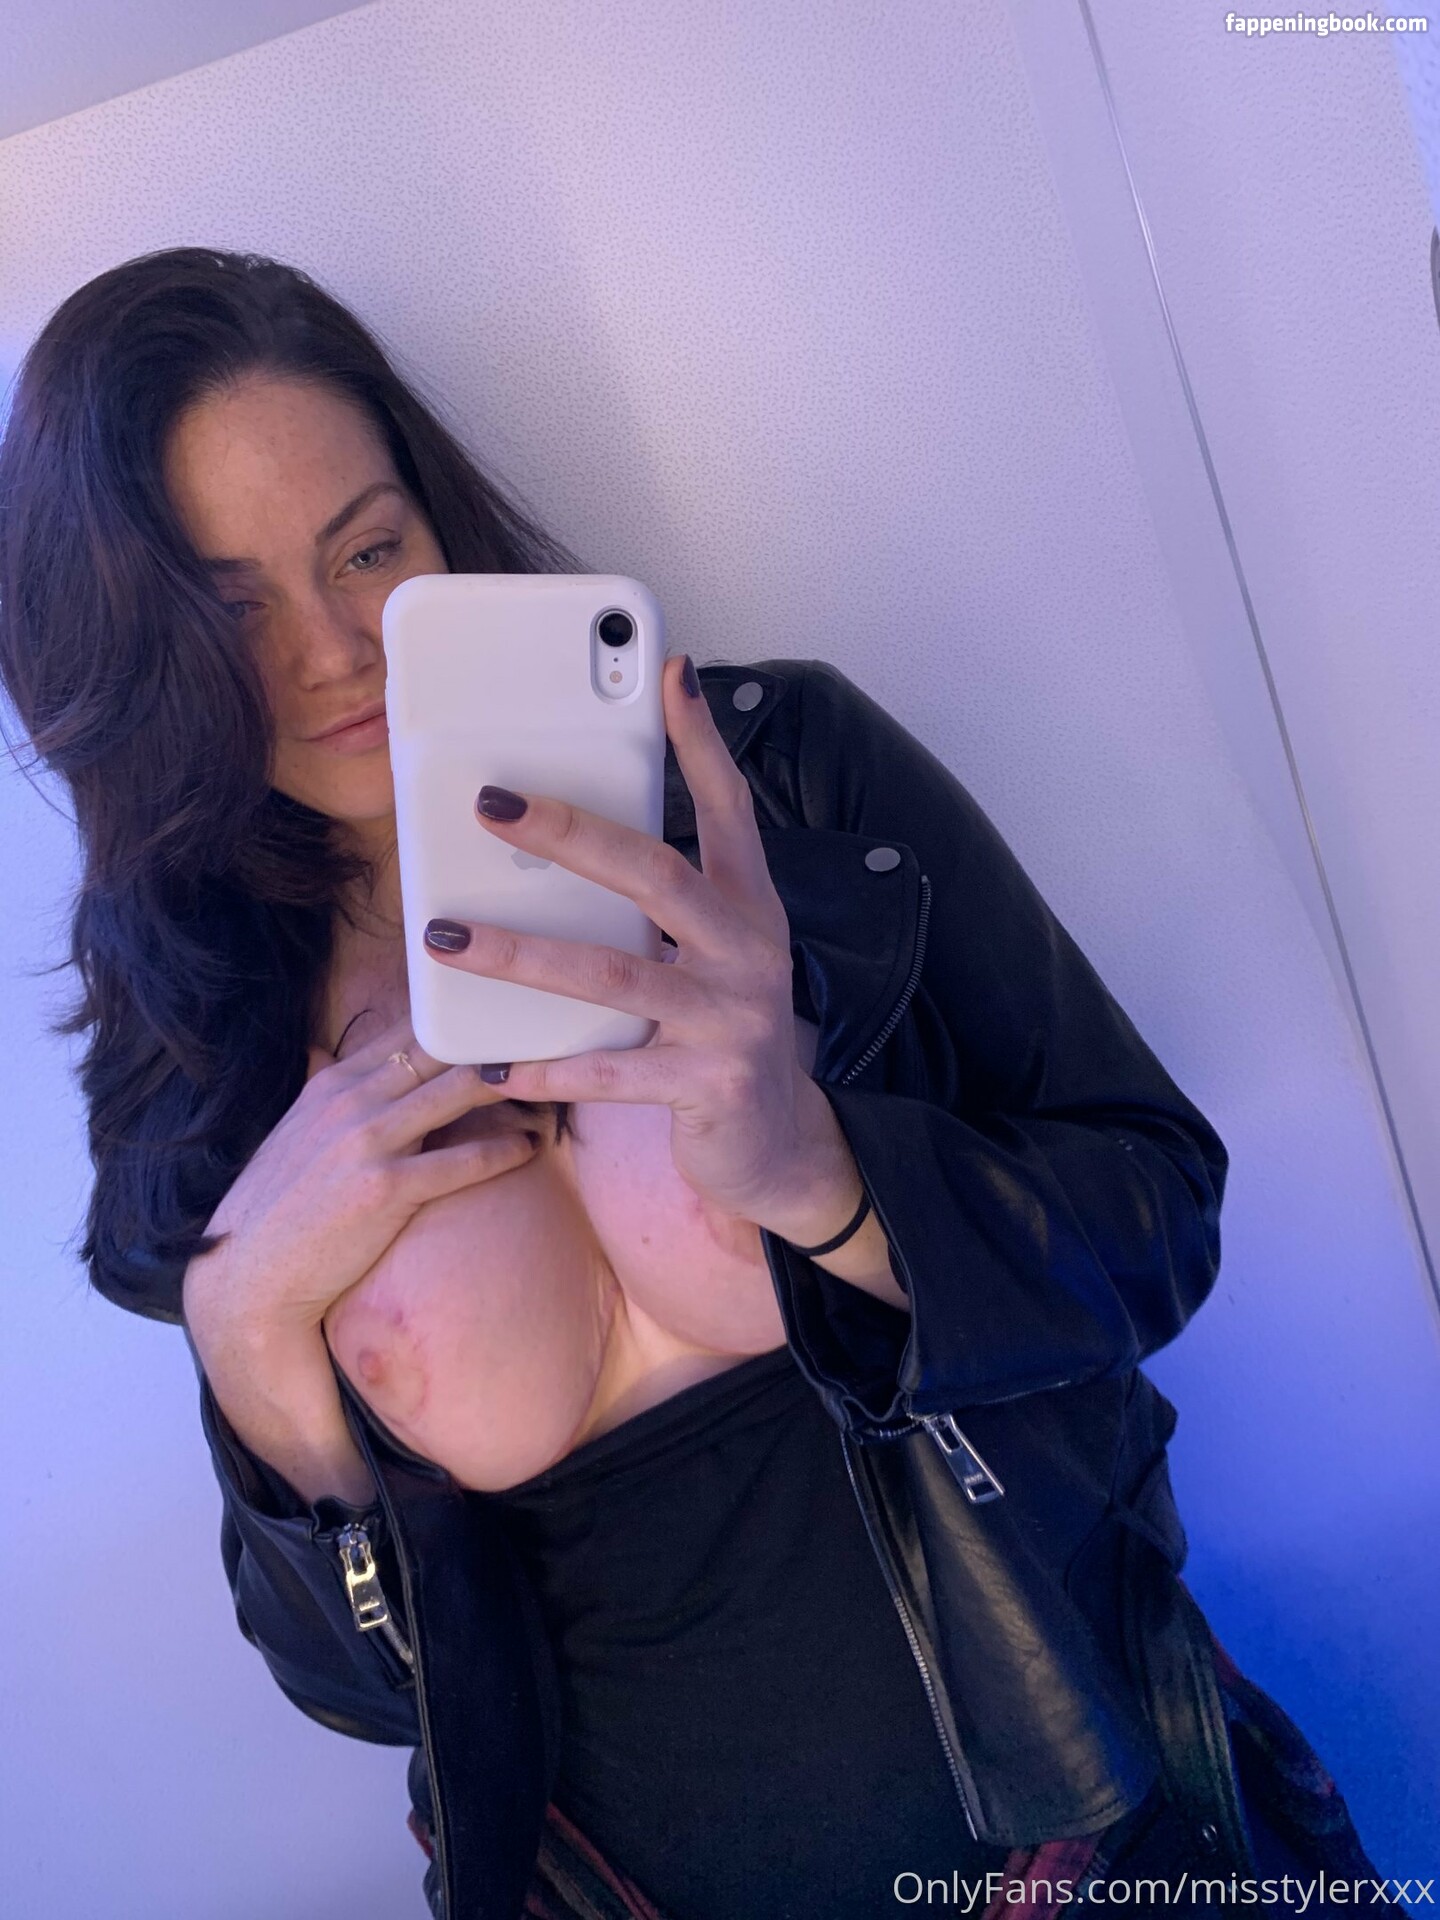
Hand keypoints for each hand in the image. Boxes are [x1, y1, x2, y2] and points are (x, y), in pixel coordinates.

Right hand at [182, 1013, 539, 1344]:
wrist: (250, 1276)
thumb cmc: (278, 1208)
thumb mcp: (293, 1132)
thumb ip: (318, 1087)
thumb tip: (320, 1052)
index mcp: (333, 1082)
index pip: (409, 1027)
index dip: (461, 1016)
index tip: (503, 1010)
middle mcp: (352, 1101)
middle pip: (441, 1049)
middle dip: (495, 1039)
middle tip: (545, 1033)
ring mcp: (368, 1143)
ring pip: (458, 1092)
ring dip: (512, 1084)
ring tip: (554, 1080)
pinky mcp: (385, 1189)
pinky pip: (461, 1162)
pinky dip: (504, 1150)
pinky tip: (532, 1146)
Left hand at [419, 653, 861, 1242]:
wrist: (780, 1142)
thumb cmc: (724, 1031)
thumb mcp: (712, 954)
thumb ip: (664, 902)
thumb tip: (573, 843)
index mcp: (749, 906)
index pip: (730, 808)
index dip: (701, 742)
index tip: (672, 673)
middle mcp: (749, 951)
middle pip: (655, 873)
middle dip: (569, 833)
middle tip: (490, 802)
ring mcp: (732, 1019)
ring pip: (613, 974)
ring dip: (521, 954)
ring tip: (448, 933)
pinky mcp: (708, 1087)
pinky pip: (609, 1073)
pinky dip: (546, 1070)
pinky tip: (491, 1063)